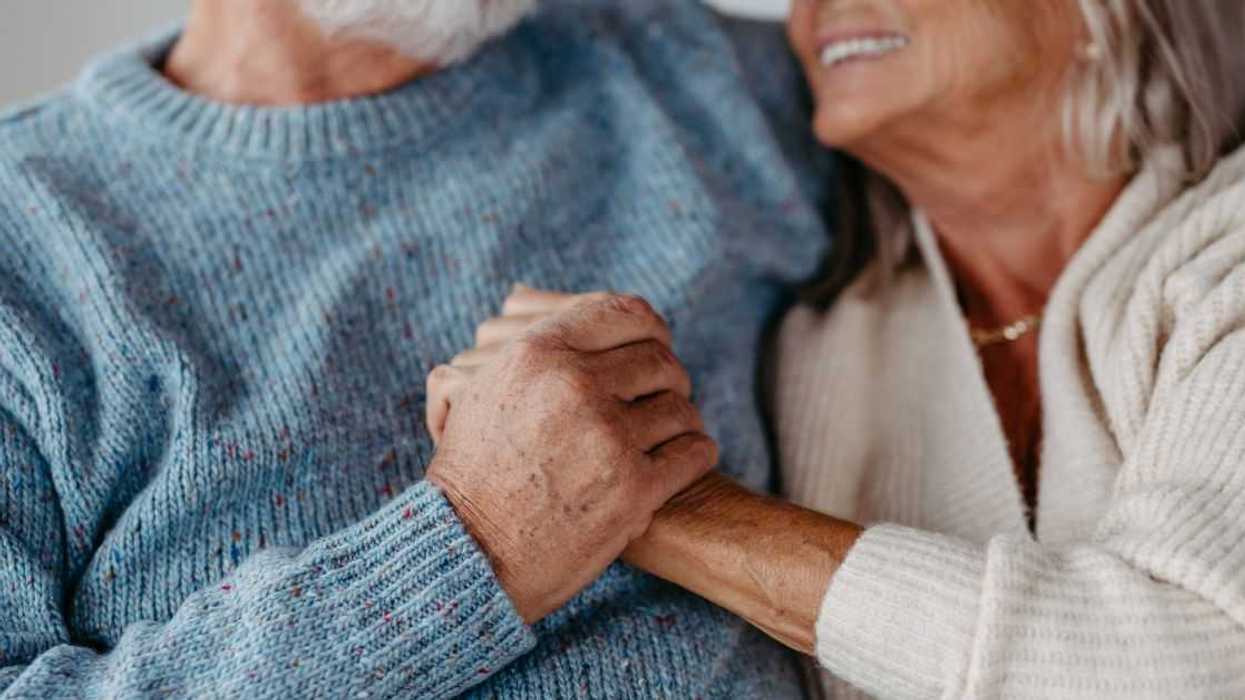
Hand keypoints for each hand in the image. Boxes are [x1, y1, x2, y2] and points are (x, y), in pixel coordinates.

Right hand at [424, 292, 717, 623]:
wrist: (467, 553)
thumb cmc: (468, 472)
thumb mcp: (467, 390)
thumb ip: (502, 340)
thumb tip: (524, 294)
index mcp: (536, 352)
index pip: (624, 312)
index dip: (650, 326)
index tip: (654, 343)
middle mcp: (575, 386)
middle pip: (659, 359)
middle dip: (668, 377)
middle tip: (664, 395)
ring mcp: (608, 438)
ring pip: (680, 406)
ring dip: (682, 418)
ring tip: (670, 431)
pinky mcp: (634, 489)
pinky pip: (693, 452)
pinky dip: (695, 453)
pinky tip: (684, 459)